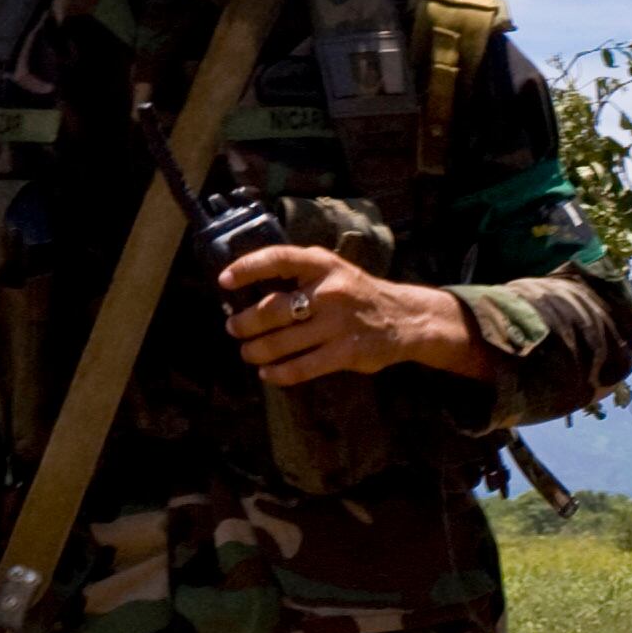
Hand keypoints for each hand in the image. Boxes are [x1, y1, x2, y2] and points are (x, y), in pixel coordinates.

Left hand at [221, 247, 484, 385]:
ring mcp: (339, 324)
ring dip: (256, 350)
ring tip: (248, 353)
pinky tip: (268, 373)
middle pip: (272, 309)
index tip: (224, 281)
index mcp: (323, 265)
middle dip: (244, 323)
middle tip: (234, 329)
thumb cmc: (358, 294)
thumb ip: (300, 276)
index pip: (278, 259)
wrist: (407, 318)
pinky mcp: (346, 353)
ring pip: (281, 341)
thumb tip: (249, 292)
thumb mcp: (334, 271)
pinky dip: (279, 373)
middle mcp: (330, 292)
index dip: (247, 268)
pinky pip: (302, 367)